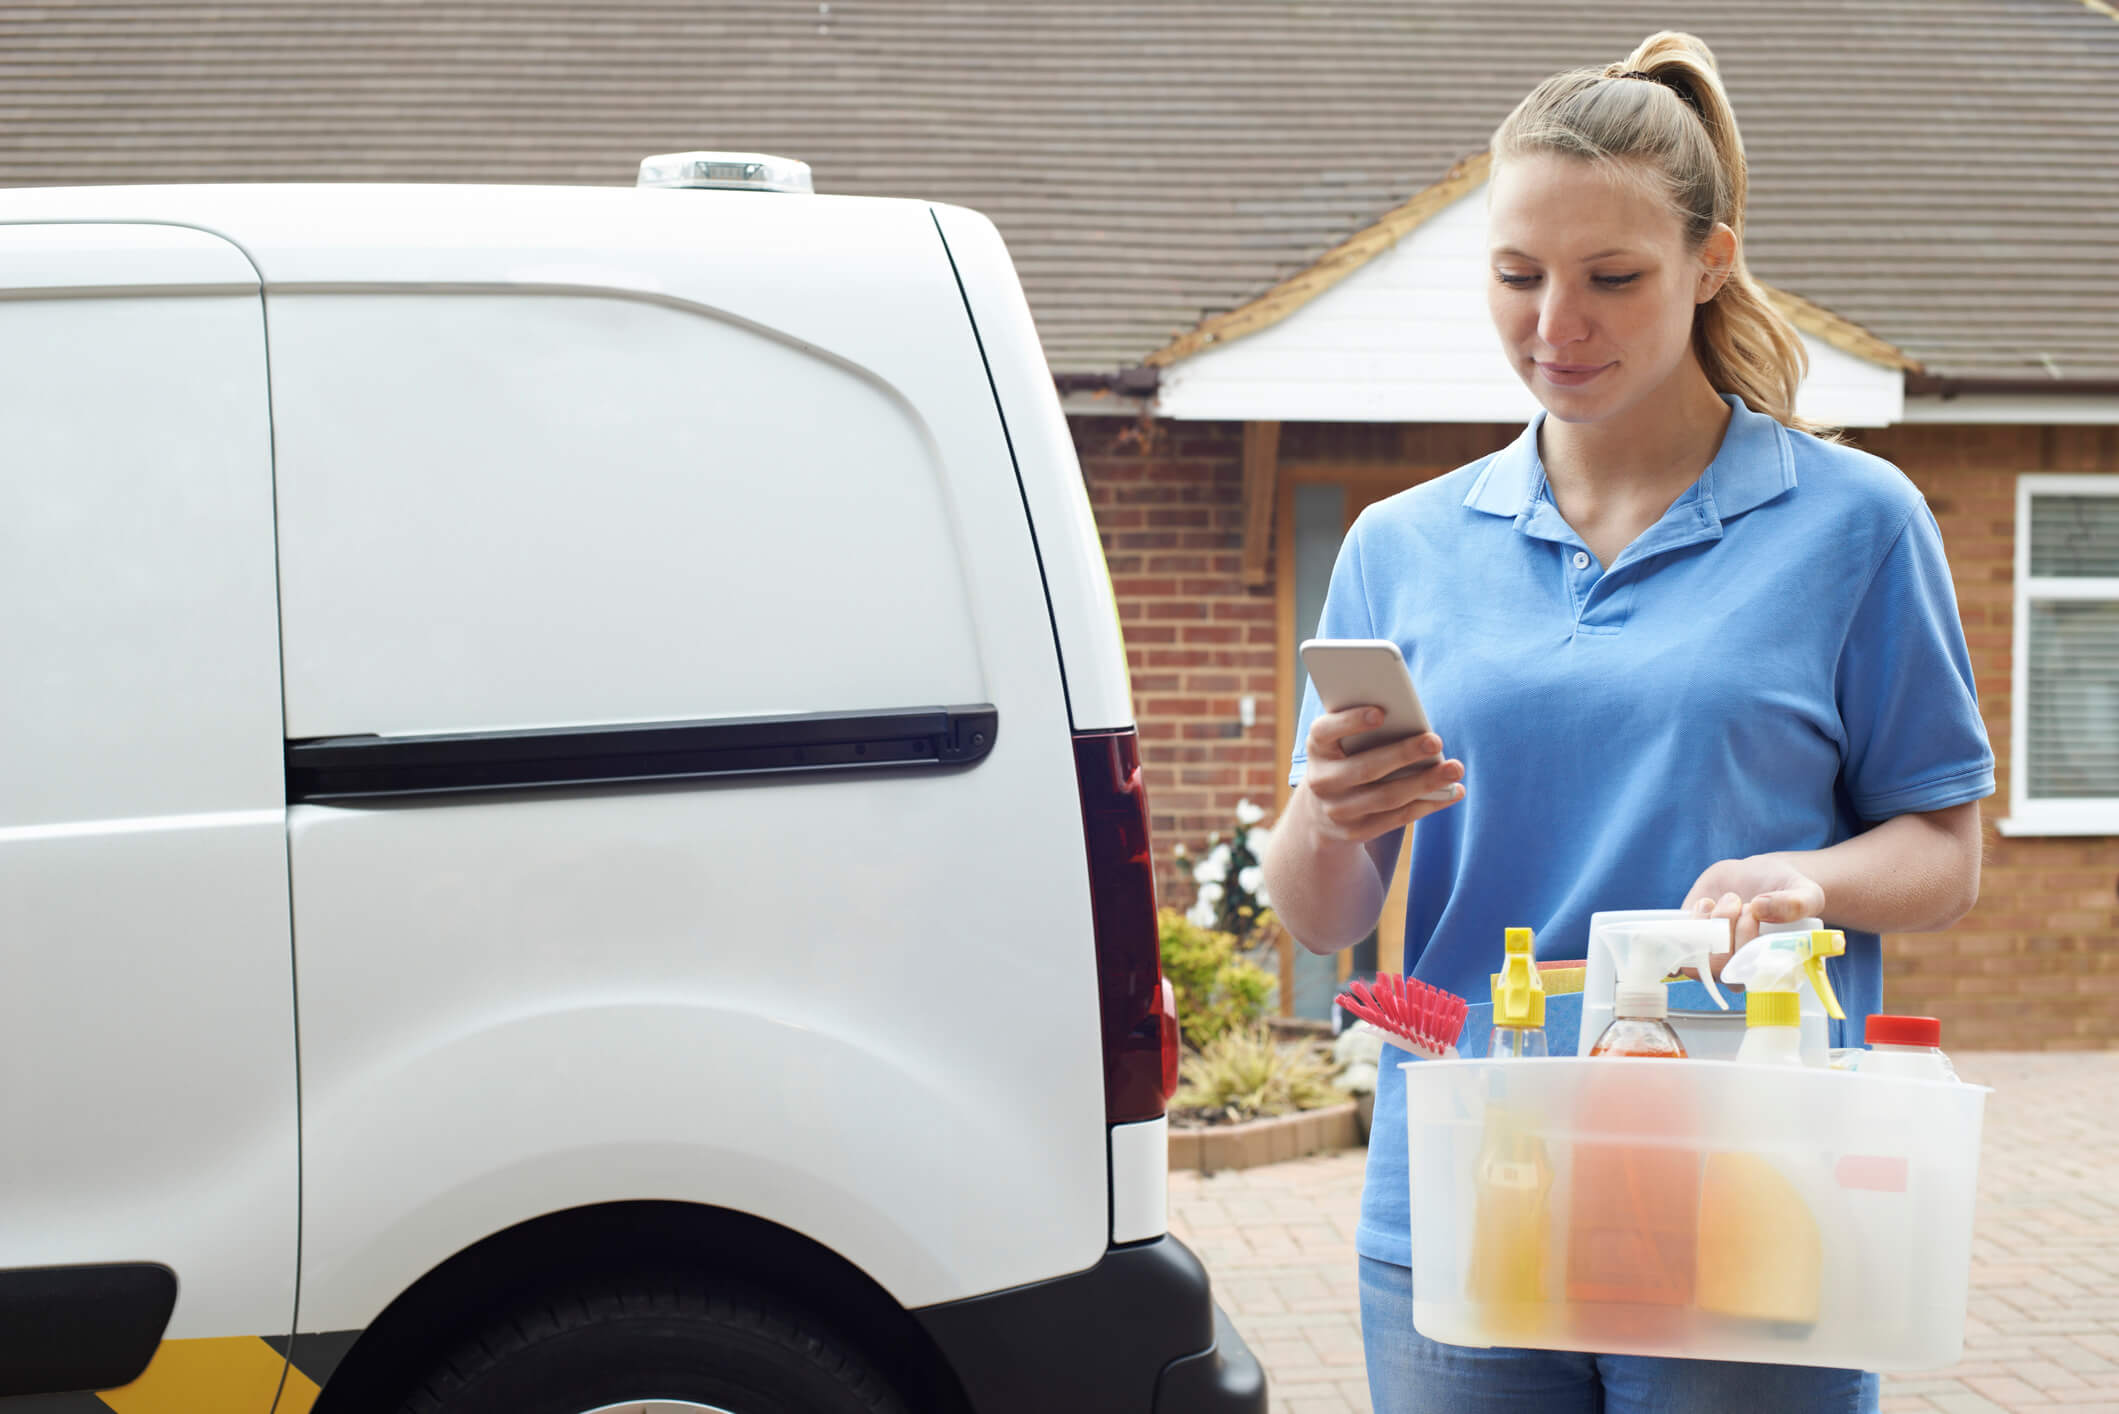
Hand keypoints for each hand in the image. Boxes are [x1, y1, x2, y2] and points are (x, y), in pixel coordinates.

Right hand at [1297, 707, 1464, 845]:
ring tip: (1455, 768)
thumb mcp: (1343, 741)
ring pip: (1386, 797)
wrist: (1320, 811)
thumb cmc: (1346, 758)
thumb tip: (1411, 719)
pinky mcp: (1355, 833)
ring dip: (1425, 782)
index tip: (1380, 712)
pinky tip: (1452, 791)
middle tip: (1435, 740)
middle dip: (1403, 754)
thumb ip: (1365, 728)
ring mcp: (1337, 811)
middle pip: (1366, 768)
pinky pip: (1397, 819)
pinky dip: (1428, 805)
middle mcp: (1321, 781)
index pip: (1325, 732)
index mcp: (1316, 748)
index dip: (1350, 721)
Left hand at [1680, 854, 1826, 964]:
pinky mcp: (1693, 941)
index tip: (1755, 914)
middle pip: (1721, 968)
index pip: (1751, 980)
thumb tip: (1761, 908)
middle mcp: (1740, 969)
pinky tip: (1707, 904)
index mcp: (1770, 968)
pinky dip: (1690, 922)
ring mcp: (1714, 957)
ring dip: (1709, 924)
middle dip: (1729, 929)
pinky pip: (1679, 946)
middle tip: (1743, 903)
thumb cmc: (1785, 891)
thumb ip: (1797, 903)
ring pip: (1699, 958)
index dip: (1747, 949)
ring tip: (1727, 900)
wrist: (1758, 875)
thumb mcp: (1805, 892)